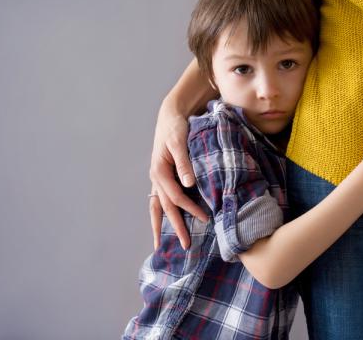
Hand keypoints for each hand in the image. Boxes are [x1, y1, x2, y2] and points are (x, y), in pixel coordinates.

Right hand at [149, 102, 208, 249]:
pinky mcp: (162, 177)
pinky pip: (160, 199)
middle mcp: (156, 178)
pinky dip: (161, 212)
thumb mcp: (179, 142)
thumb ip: (184, 162)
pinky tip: (165, 222)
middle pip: (164, 207)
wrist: (169, 117)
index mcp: (159, 171)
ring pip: (157, 206)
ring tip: (159, 244)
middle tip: (185, 246)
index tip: (206, 219)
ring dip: (160, 225)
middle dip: (174, 227)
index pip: (175, 197)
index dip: (190, 209)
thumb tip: (188, 184)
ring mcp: (158, 179)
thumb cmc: (175, 128)